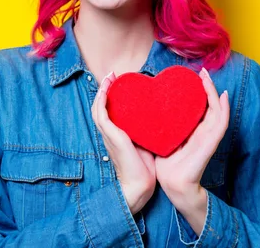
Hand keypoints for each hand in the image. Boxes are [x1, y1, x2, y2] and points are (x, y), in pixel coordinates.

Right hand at [91, 72, 155, 214]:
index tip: (118, 83)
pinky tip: (107, 88)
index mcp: (116, 135)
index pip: (108, 112)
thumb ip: (148, 130)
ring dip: (101, 91)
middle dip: (104, 90)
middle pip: (99, 107)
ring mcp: (108, 134)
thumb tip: (161, 117)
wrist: (140, 184)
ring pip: (97, 108)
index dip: (110, 97)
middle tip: (112, 76)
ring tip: (109, 78)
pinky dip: (102, 99)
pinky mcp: (111, 135)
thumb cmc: (145, 167)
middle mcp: (109, 134)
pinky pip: (101, 114)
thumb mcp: (146, 142)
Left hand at [155, 67, 228, 209]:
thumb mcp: (164, 141)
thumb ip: (164, 128)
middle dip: (208, 87)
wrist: (172, 187)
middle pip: (210, 105)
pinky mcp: (209, 145)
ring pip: (217, 111)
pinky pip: (220, 125)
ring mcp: (208, 139)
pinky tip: (222, 97)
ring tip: (208, 79)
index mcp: (193, 132)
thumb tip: (151, 112)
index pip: (201, 107)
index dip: (200, 91)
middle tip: (201, 71)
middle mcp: (203, 133)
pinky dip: (223, 110)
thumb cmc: (167, 166)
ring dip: (214, 93)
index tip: (193, 76)